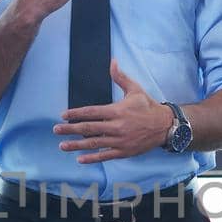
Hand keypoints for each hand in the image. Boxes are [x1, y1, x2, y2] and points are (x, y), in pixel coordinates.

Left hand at [54, 60, 173, 162]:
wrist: (165, 126)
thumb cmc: (148, 106)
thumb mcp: (135, 89)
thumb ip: (120, 77)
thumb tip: (112, 61)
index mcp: (117, 111)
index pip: (91, 112)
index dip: (76, 113)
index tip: (64, 115)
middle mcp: (116, 126)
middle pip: (88, 128)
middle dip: (70, 129)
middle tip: (56, 130)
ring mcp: (119, 141)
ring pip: (94, 143)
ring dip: (76, 145)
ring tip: (62, 146)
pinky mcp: (124, 151)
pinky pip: (105, 155)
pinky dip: (92, 158)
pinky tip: (80, 159)